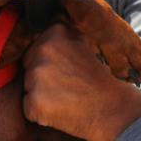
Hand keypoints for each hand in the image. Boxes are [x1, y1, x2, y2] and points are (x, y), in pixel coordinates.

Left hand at [23, 23, 140, 140]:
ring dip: (40, 95)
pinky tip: (61, 111)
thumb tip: (37, 27)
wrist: (113, 108)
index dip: (49, 63)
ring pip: (27, 88)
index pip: (34, 50)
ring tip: (66, 97)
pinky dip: (40, 113)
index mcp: (54, 32)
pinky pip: (28, 108)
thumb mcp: (81, 43)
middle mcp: (43, 50)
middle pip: (27, 68)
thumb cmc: (97, 79)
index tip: (68, 70)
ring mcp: (37, 76)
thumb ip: (58, 36)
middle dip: (42, 78)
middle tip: (68, 85)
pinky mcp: (34, 102)